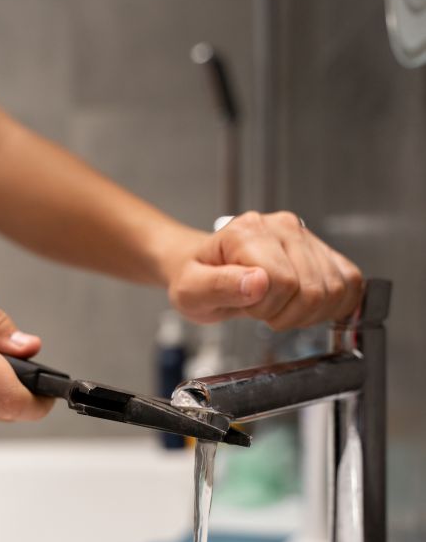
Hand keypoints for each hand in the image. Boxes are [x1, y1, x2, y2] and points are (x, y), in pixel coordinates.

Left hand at [168, 212, 362, 328]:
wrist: (202, 267)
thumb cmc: (196, 278)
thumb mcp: (192, 292)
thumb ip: (220, 287)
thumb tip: (257, 282)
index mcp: (247, 232)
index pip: (282, 282)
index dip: (267, 308)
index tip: (247, 308)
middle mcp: (281, 227)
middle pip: (314, 289)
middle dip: (287, 314)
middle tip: (263, 311)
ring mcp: (305, 235)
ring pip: (336, 288)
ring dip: (309, 314)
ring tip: (280, 308)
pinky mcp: (322, 249)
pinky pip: (350, 282)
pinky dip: (334, 305)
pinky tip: (305, 307)